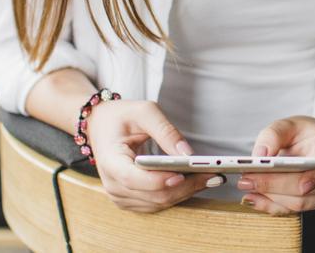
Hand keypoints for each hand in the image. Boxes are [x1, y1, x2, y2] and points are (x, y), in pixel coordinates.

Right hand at [85, 99, 223, 212]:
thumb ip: (166, 131)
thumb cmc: (121, 117)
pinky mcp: (129, 199)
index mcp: (110, 161)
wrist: (100, 126)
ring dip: (186, 192)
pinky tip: (195, 182)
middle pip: (153, 195)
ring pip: (158, 202)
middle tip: (214, 174)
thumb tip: (188, 154)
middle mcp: (112, 184)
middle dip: (186, 186)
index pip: (134, 178)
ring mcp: (120, 195)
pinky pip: (156, 203)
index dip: (160, 180)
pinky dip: (177, 194)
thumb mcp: (144, 111)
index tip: (184, 174)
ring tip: (211, 177)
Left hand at [237, 116, 314, 214]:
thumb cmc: (304, 134)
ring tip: (246, 186)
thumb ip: (274, 134)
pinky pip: (292, 210)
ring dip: (269, 197)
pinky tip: (253, 197)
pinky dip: (270, 205)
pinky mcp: (314, 204)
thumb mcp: (289, 124)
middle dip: (274, 185)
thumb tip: (260, 155)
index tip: (301, 185)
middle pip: (304, 189)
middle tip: (247, 179)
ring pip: (298, 203)